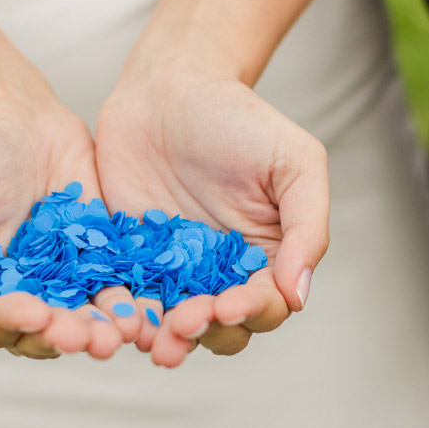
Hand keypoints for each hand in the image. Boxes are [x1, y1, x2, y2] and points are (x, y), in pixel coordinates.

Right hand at [0, 99, 139, 377]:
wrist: (10, 116)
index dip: (13, 324)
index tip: (32, 312)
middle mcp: (26, 302)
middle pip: (47, 334)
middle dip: (67, 334)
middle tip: (85, 334)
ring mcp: (68, 287)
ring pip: (88, 321)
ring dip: (105, 331)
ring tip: (123, 331)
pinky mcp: (105, 266)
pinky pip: (122, 291)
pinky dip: (133, 304)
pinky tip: (145, 311)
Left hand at [95, 73, 329, 367]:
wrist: (170, 87)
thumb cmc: (241, 120)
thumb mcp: (295, 163)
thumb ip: (307, 228)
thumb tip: (299, 294)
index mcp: (267, 261)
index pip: (267, 306)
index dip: (251, 313)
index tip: (229, 305)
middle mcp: (224, 277)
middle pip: (224, 330)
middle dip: (207, 332)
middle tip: (185, 321)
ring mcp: (177, 274)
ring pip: (177, 326)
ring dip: (168, 339)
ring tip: (153, 341)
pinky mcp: (132, 262)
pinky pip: (132, 299)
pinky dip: (128, 315)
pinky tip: (121, 320)